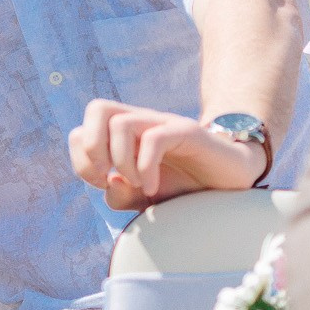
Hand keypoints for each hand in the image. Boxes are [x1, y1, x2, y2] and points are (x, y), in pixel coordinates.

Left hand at [68, 101, 264, 211]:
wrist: (228, 184)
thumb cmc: (184, 188)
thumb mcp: (144, 201)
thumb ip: (120, 196)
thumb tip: (111, 181)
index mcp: (124, 136)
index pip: (81, 131)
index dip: (82, 160)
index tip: (103, 184)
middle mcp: (141, 123)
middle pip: (97, 108)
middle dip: (92, 148)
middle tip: (108, 177)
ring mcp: (163, 124)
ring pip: (121, 123)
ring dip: (120, 160)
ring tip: (137, 184)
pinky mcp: (186, 131)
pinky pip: (154, 138)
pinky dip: (146, 167)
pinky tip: (153, 188)